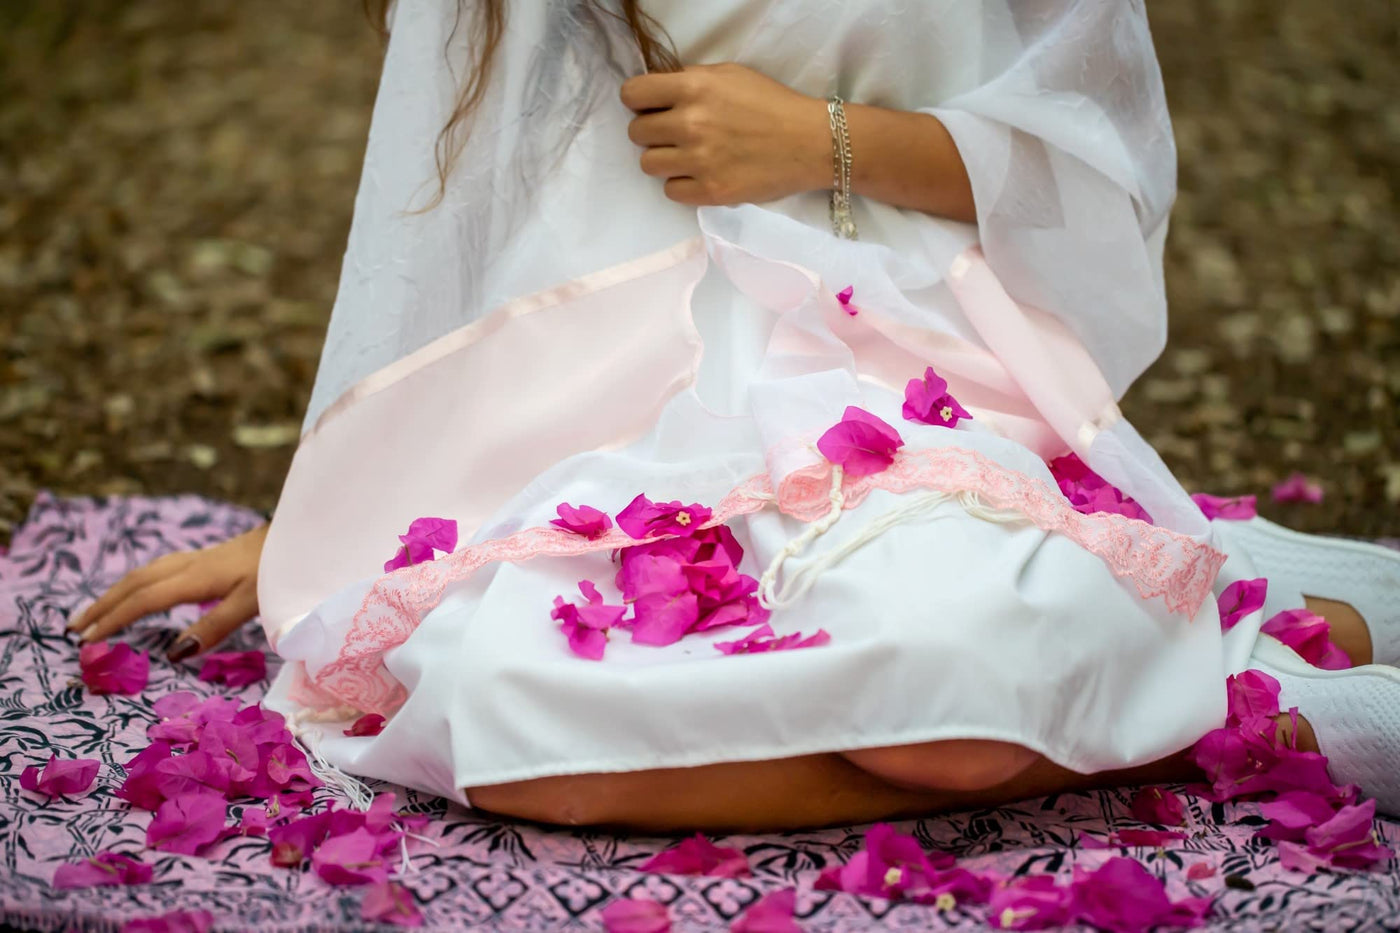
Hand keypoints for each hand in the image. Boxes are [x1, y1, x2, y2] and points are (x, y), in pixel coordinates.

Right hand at [67, 524, 267, 661]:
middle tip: (74, 628)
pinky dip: (137, 583)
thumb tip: (174, 654)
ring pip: (144, 573)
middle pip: (134, 584)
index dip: (113, 619)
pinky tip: (140, 590)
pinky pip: (158, 570)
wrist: (300, 535)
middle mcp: (189, 566)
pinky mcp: (207, 557)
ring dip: (117, 592)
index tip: (86, 639)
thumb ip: (215, 626)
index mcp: (195, 578)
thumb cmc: (279, 571)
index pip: (142, 600)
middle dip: (103, 605)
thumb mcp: (250, 603)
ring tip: (96, 612)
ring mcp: (197, 559)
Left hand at [621, 63, 829, 205]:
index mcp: (693, 88)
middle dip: (652, 132)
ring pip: (648, 164)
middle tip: (675, 134)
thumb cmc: (772, 103)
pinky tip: (701, 175)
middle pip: (637, 133)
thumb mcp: (729, 75)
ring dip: (664, 160)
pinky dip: (682, 184)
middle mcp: (690, 123)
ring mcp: (699, 161)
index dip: (638, 101)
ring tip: (687, 156)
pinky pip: (670, 191)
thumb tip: (660, 94)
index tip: (650, 107)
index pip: (633, 94)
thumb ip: (691, 81)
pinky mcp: (710, 191)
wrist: (811, 142)